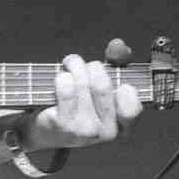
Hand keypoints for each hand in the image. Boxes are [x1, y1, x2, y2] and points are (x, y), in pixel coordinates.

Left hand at [25, 44, 142, 150]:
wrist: (46, 131)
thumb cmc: (76, 109)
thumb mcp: (99, 93)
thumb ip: (114, 68)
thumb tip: (118, 46)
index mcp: (121, 128)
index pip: (131, 108)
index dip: (126, 89)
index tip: (118, 82)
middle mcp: (105, 132)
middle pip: (102, 86)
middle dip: (92, 67)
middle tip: (83, 65)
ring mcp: (84, 131)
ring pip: (83, 83)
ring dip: (75, 66)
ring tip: (70, 66)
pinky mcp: (62, 124)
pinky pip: (66, 87)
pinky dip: (62, 76)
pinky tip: (60, 79)